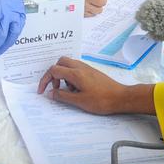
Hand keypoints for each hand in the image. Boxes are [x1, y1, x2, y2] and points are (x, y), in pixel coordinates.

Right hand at [37, 56, 155, 114]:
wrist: (120, 97)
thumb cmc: (101, 100)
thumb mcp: (79, 101)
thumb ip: (62, 96)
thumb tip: (50, 93)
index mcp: (75, 73)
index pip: (54, 70)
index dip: (45, 80)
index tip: (42, 91)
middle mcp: (80, 67)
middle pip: (60, 62)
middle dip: (54, 74)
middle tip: (56, 87)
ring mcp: (87, 68)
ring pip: (68, 65)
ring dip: (63, 75)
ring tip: (68, 90)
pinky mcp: (92, 72)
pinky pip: (76, 69)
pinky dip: (71, 76)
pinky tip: (77, 89)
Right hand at [70, 0, 107, 16]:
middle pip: (103, 1)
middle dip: (102, 1)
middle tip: (98, 0)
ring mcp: (83, 6)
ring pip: (99, 10)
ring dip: (98, 7)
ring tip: (93, 5)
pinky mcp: (81, 13)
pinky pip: (92, 14)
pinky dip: (92, 12)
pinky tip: (88, 8)